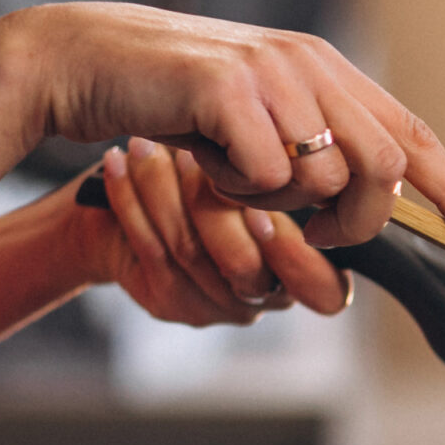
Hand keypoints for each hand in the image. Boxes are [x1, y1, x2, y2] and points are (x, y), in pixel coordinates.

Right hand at [12, 2, 444, 250]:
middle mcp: (310, 64)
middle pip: (385, 169)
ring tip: (233, 176)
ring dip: (280, 204)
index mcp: (326, 70)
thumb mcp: (257, 120)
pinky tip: (206, 162)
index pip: (412, 135)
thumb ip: (316, 146)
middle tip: (310, 233)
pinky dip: (239, 190)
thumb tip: (372, 204)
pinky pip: (270, 176)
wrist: (83, 63)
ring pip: (327, 179)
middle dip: (356, 222)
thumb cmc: (168, 101)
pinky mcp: (230, 88)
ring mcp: (273, 73)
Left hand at [72, 139, 352, 325]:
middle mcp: (267, 294)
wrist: (132, 209)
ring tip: (144, 143)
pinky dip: (130, 198)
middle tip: (190, 153)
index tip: (258, 208)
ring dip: (163, 188)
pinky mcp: (167, 302)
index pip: (326, 292)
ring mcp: (216, 305)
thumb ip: (304, 165)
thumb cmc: (211, 173)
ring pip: (189, 251)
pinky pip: (148, 249)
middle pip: (246, 267)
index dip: (293, 255)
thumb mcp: (271, 163)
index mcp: (308, 272)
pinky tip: (118, 161)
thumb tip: (323, 139)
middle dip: (214, 202)